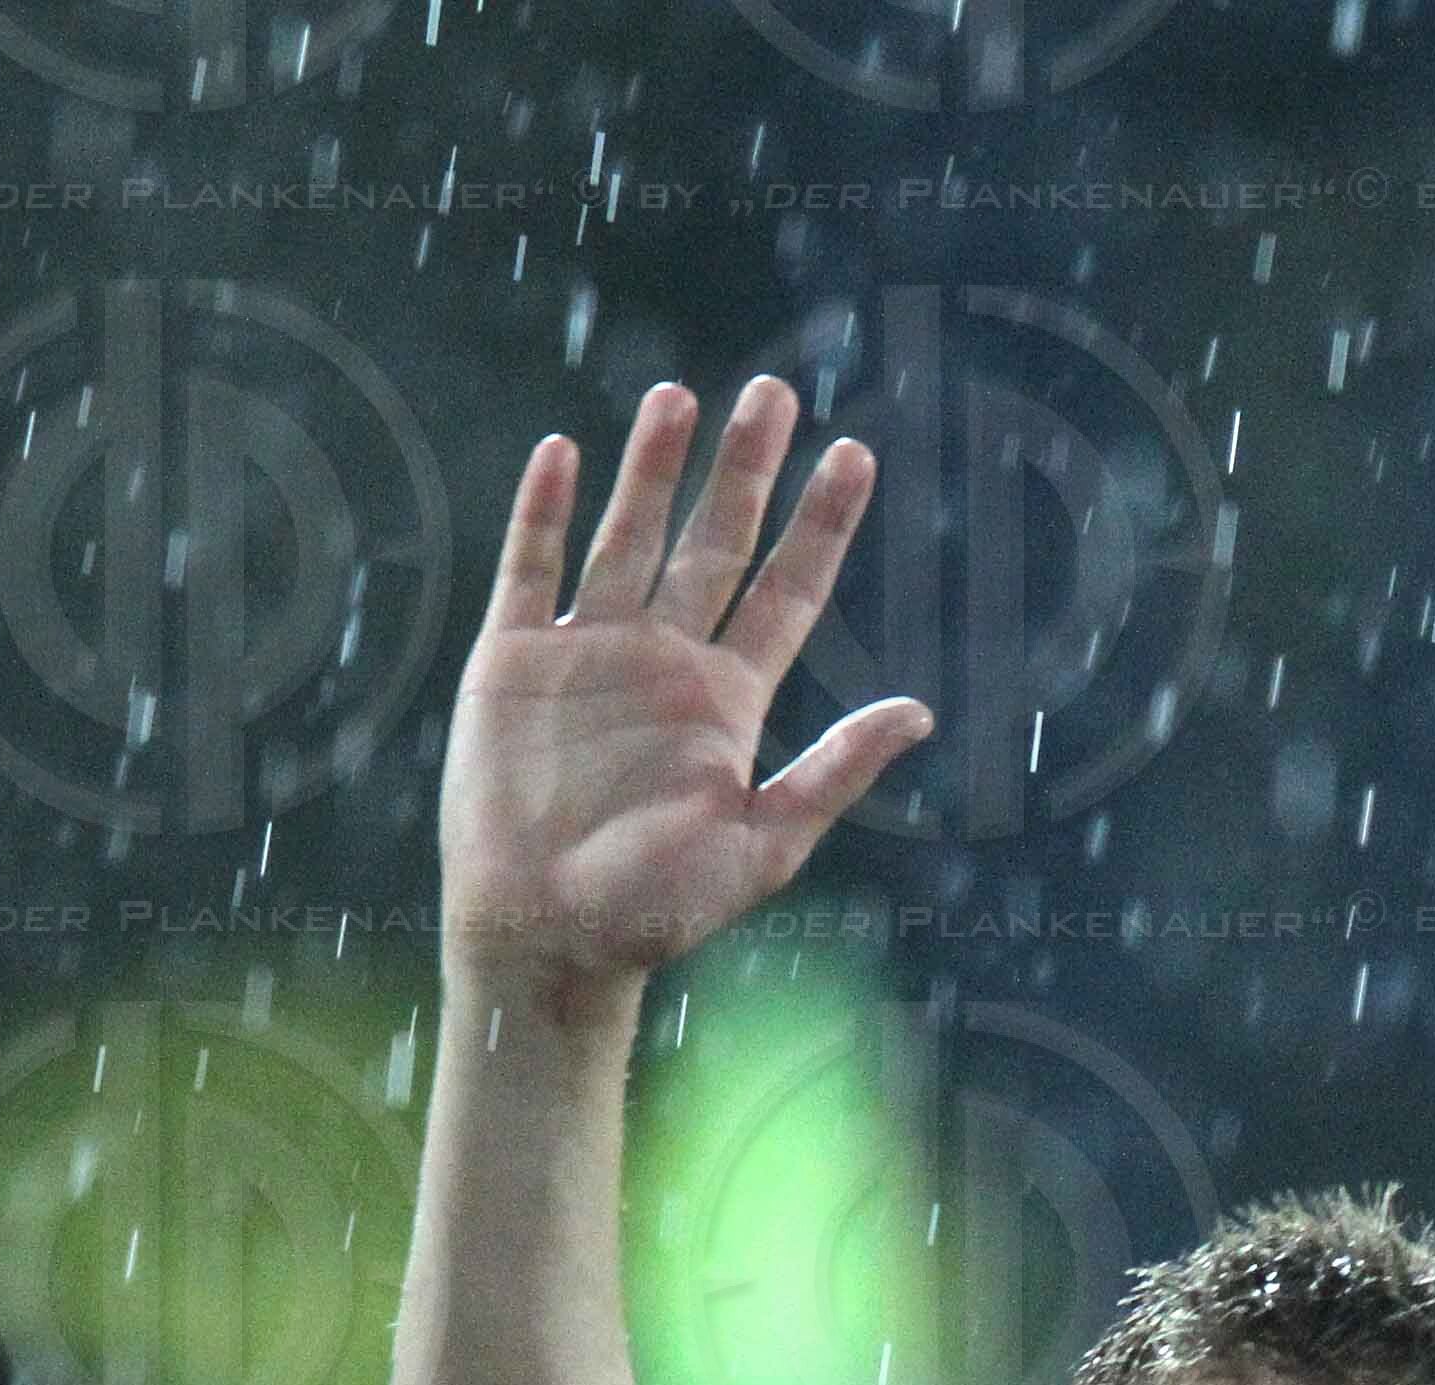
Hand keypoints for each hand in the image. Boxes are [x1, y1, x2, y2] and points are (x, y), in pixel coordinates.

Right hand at [434, 375, 932, 1022]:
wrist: (547, 940)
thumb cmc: (657, 910)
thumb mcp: (765, 845)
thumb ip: (835, 773)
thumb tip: (921, 713)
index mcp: (729, 699)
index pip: (787, 590)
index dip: (821, 524)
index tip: (855, 455)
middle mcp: (664, 661)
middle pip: (714, 542)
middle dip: (744, 469)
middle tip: (775, 394)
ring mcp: (587, 653)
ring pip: (628, 536)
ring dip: (653, 468)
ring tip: (681, 397)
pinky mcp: (513, 663)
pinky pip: (529, 570)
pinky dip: (543, 512)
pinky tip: (563, 454)